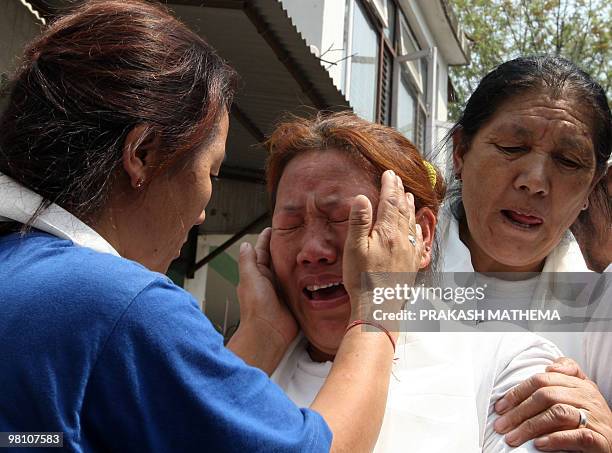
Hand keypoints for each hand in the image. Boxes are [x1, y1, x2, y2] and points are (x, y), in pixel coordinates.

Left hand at [237, 227, 297, 349]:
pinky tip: (313, 270)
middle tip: (296, 233)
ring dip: (296, 261)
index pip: (262, 252)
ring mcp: (282, 290)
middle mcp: (269, 281)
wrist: (269, 332)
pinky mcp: (293, 298)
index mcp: (257, 274)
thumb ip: (248, 261)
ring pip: (289, 270)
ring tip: (306, 247)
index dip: (267, 239)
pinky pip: (299, 284)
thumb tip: (245, 245)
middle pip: (277, 259)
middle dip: (284, 247)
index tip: (274, 228)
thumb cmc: (256, 308)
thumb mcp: (250, 278)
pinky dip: (305, 277)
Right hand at [342, 170, 422, 323]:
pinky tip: (417, 227)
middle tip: (397, 180)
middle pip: (402, 209)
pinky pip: (419, 241)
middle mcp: (402, 240)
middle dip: (400, 192)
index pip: (390, 202)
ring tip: (408, 196)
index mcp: (387, 233)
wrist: (379, 306)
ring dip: (409, 207)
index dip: (389, 186)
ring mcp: (409, 252)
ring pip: (411, 223)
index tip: (388, 174)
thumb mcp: (354, 248)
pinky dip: (418, 229)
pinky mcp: (412, 264)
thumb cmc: (362, 280)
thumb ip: (359, 222)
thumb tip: (362, 198)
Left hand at [493, 357, 611, 451]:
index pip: (542, 380)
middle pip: (546, 396)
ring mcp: (596, 418)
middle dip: (518, 411)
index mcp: (580, 384)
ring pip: (558, 413)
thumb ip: (565, 376)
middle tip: (501, 425)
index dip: (517, 392)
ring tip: (513, 438)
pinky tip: (538, 445)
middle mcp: (588, 397)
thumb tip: (548, 368)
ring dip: (530, 426)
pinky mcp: (601, 439)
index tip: (500, 407)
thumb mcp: (578, 395)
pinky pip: (576, 435)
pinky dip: (555, 439)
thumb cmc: (590, 420)